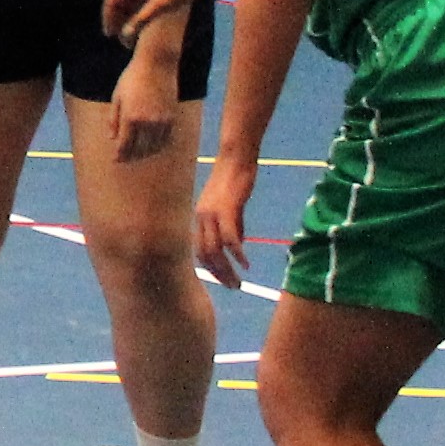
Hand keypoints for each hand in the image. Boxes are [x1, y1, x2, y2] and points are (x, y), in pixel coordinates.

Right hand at [100, 0, 206, 45]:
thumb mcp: (160, 5)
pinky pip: (135, 4)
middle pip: (117, 2)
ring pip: (126, 4)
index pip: (111, 0)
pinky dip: (134, 16)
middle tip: (115, 38)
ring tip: (126, 37)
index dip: (108, 18)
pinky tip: (136, 29)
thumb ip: (141, 20)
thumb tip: (124, 35)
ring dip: (124, 19)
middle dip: (115, 20)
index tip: (109, 35)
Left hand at [107, 57, 183, 162]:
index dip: (119, 155)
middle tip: (124, 159)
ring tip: (137, 155)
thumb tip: (111, 138)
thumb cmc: (132, 78)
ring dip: (145, 153)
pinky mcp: (172, 118)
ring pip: (154, 146)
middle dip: (131, 157)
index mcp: (130, 118)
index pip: (124, 145)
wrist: (157, 64)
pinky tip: (151, 146)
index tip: (115, 160)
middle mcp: (147, 123)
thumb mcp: (117, 97)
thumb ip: (113, 119)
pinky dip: (158, 146)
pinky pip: (165, 139)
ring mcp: (162, 121)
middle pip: (140, 149)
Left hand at [195, 161, 259, 288]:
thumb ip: (233, 226)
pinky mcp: (226, 209)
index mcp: (199, 218)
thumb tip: (237, 246)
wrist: (236, 158)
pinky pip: (229, 238)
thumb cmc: (235, 180)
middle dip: (218, 274)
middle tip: (233, 287)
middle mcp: (200, 218)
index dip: (210, 268)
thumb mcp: (230, 207)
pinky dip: (237, 254)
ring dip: (226, 270)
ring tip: (238, 282)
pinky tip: (246, 265)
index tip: (223, 281)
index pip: (198, 250)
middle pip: (203, 255)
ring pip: (214, 250)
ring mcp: (211, 214)